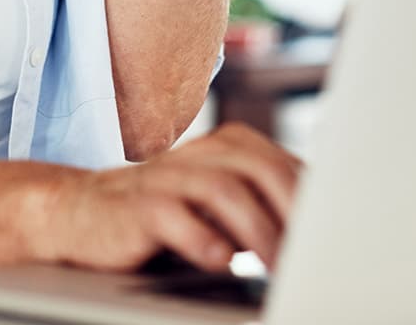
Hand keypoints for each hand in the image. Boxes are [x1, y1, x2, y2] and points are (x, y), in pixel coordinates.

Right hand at [29, 123, 302, 272]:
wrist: (80, 214)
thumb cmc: (164, 216)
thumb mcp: (219, 208)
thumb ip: (262, 208)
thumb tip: (320, 233)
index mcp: (228, 148)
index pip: (285, 166)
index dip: (313, 202)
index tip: (334, 238)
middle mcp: (200, 154)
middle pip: (261, 170)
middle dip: (293, 213)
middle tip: (311, 255)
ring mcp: (167, 176)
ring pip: (224, 190)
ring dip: (257, 230)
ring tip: (275, 267)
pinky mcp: (138, 205)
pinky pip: (174, 215)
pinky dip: (202, 239)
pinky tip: (220, 261)